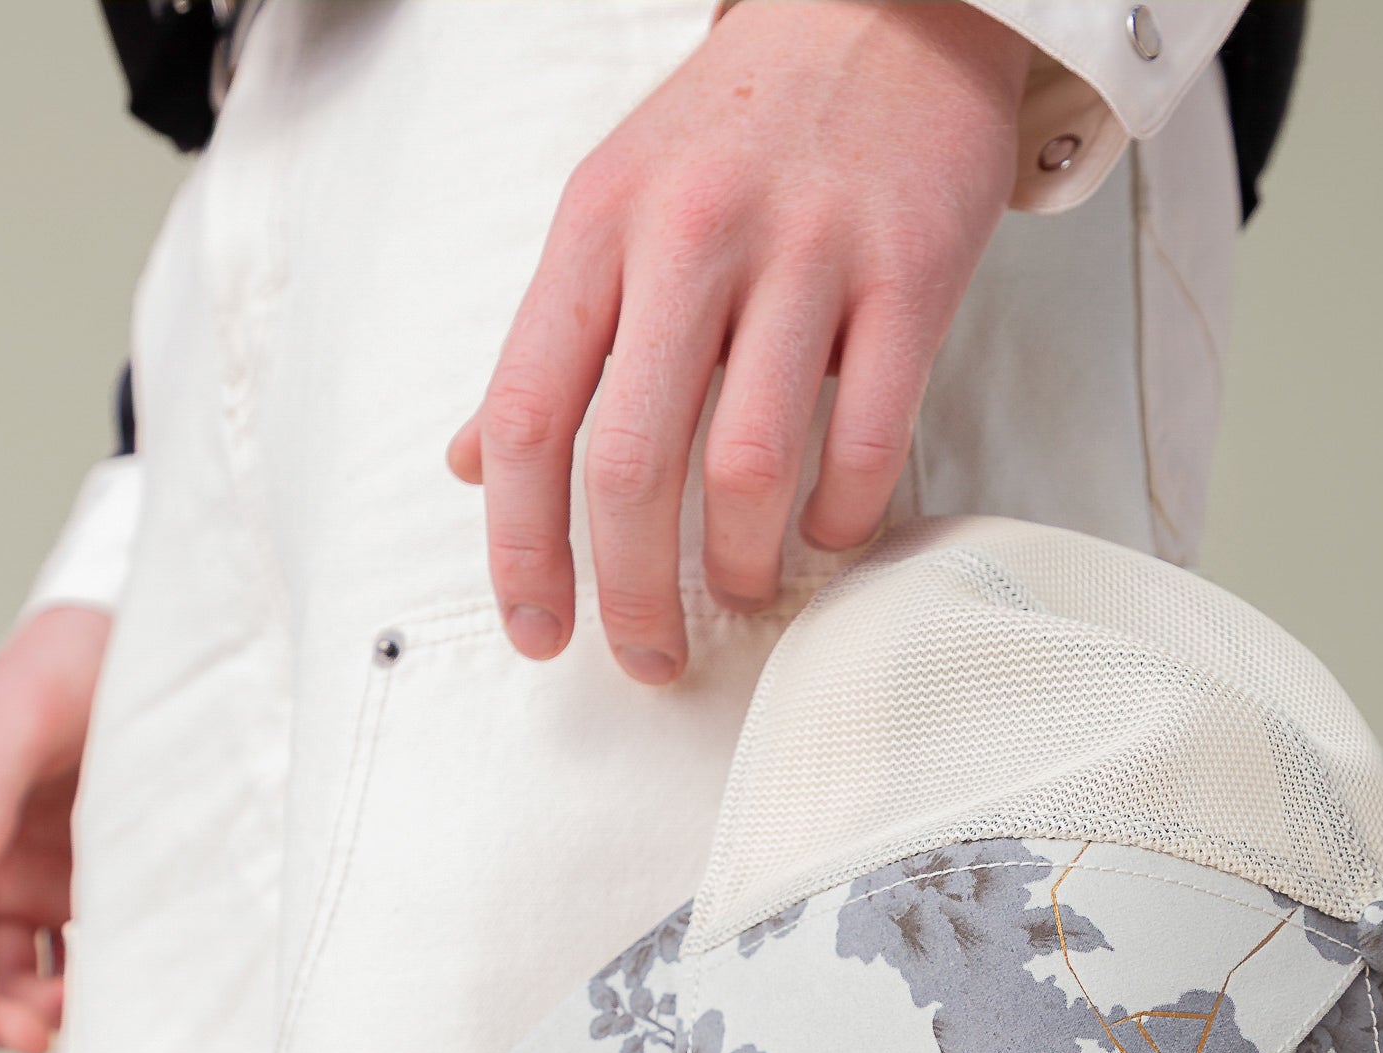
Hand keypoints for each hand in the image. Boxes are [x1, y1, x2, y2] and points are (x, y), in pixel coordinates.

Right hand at [0, 605, 106, 1052]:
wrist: (144, 653)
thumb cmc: (69, 665)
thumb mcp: (21, 718)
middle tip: (33, 1037)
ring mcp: (6, 874)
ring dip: (18, 1006)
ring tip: (72, 1020)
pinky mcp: (61, 887)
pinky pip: (50, 956)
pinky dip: (64, 986)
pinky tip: (98, 1000)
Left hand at [448, 0, 1029, 682]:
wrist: (887, 10)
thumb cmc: (738, 129)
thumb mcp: (610, 208)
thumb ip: (547, 342)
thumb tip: (472, 461)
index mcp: (597, 227)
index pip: (530, 415)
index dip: (521, 547)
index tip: (539, 631)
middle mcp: (690, 236)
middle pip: (629, 462)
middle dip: (630, 594)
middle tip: (648, 657)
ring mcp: (806, 251)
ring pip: (747, 462)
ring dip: (737, 564)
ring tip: (742, 592)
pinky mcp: (911, 270)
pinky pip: (871, 435)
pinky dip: (843, 516)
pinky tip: (829, 534)